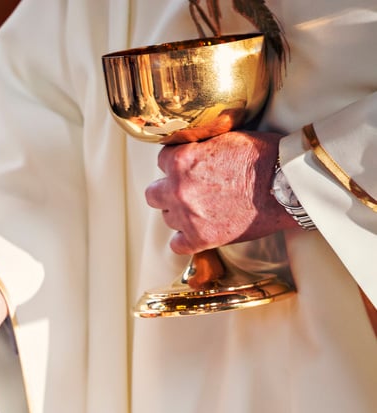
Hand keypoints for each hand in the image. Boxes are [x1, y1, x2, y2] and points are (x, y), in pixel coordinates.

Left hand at [144, 130, 295, 253]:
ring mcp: (187, 216)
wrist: (288, 186)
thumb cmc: (265, 158)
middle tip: (188, 189)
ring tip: (202, 209)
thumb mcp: (227, 137)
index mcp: (182, 161)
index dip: (176, 163)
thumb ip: (200, 146)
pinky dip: (185, 240)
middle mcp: (178, 189)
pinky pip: (177, 245)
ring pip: (167, 218)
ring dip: (179, 213)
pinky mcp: (201, 238)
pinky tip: (196, 232)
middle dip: (168, 190)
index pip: (162, 160)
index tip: (188, 167)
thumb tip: (190, 148)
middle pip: (154, 193)